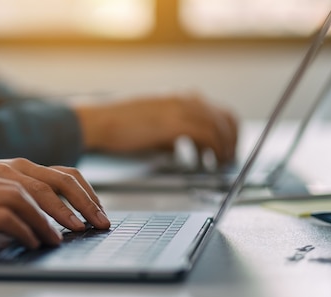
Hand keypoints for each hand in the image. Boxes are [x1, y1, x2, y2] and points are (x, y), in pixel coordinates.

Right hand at [0, 155, 110, 231]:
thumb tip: (16, 229)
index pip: (39, 172)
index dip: (70, 189)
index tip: (88, 209)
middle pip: (43, 181)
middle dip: (76, 203)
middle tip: (95, 224)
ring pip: (28, 197)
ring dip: (53, 220)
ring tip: (66, 239)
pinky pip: (5, 216)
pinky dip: (26, 231)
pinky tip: (35, 244)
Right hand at [73, 94, 237, 164]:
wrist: (98, 122)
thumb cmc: (116, 125)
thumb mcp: (149, 124)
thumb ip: (168, 133)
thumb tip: (179, 147)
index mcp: (178, 98)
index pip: (216, 111)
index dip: (227, 131)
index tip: (227, 146)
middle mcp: (184, 99)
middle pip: (224, 118)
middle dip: (231, 140)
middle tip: (228, 158)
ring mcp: (180, 110)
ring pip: (219, 127)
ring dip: (223, 148)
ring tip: (218, 164)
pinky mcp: (174, 124)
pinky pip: (207, 137)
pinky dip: (212, 151)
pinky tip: (206, 162)